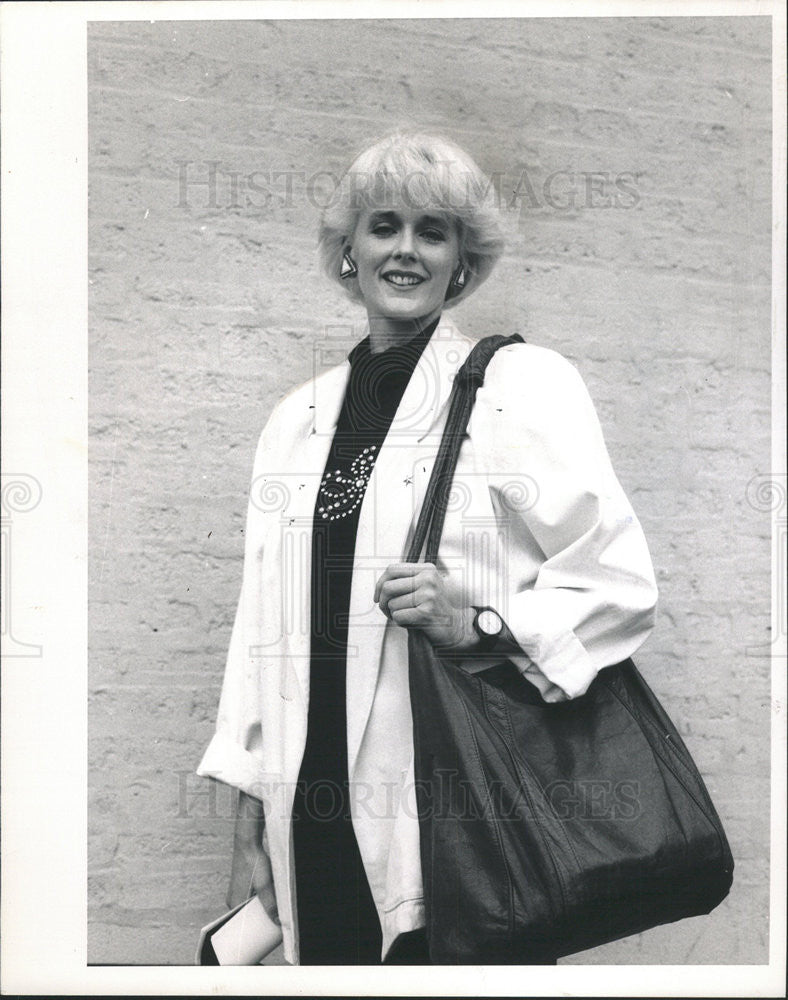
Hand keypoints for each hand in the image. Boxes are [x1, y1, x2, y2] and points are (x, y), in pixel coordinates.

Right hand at [227, 791, 279, 923]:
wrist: (249, 840)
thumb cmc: (252, 861)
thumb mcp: (264, 885)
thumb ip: (270, 903)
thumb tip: (279, 921)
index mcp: (233, 904)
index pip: (243, 925)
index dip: (255, 930)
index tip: (266, 934)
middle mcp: (235, 898)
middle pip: (250, 916)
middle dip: (262, 919)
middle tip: (275, 923)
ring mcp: (240, 890)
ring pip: (254, 905)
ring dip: (264, 908)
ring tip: (276, 911)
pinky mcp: (246, 882)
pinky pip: (255, 896)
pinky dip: (264, 899)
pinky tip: (273, 898)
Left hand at [374, 562, 472, 650]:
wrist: (455, 627)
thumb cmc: (433, 607)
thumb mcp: (423, 586)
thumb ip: (405, 580)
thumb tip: (379, 585)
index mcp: (427, 569)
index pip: (392, 569)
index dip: (380, 583)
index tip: (378, 596)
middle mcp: (428, 579)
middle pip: (388, 587)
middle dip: (382, 602)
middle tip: (387, 610)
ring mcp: (428, 595)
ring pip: (392, 604)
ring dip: (393, 614)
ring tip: (406, 616)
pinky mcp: (426, 612)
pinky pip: (398, 616)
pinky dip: (400, 622)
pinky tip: (411, 623)